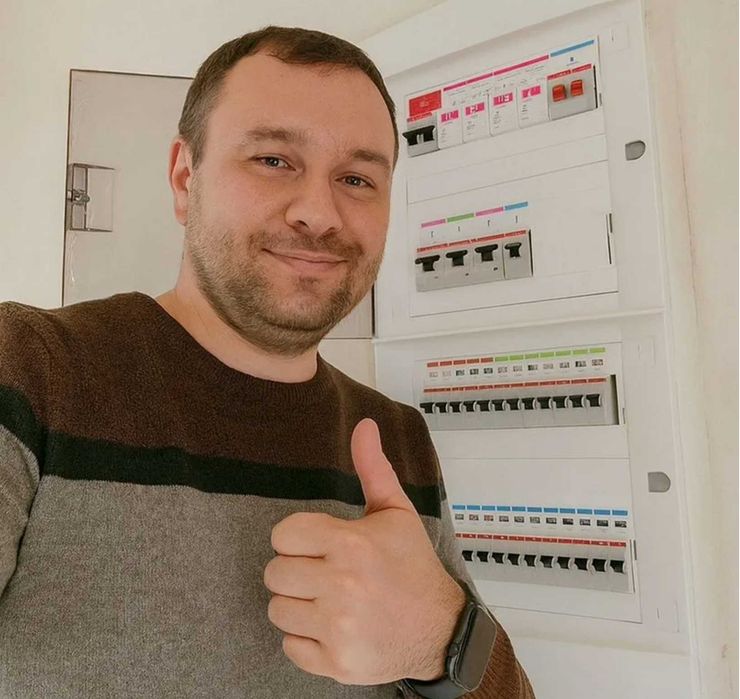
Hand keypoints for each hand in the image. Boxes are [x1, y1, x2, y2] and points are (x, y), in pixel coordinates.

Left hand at [263, 417, 465, 685]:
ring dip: (298, 604)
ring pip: (278, 610)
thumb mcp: (395, 511)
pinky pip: (290, 646)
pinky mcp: (337, 663)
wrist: (440, 628)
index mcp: (352, 544)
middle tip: (322, 572)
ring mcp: (339, 628)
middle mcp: (343, 586)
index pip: (283, 535)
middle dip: (295, 570)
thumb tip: (364, 425)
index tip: (318, 544)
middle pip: (274, 573)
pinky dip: (306, 639)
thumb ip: (372, 468)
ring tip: (327, 599)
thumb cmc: (413, 566)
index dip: (298, 538)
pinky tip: (331, 626)